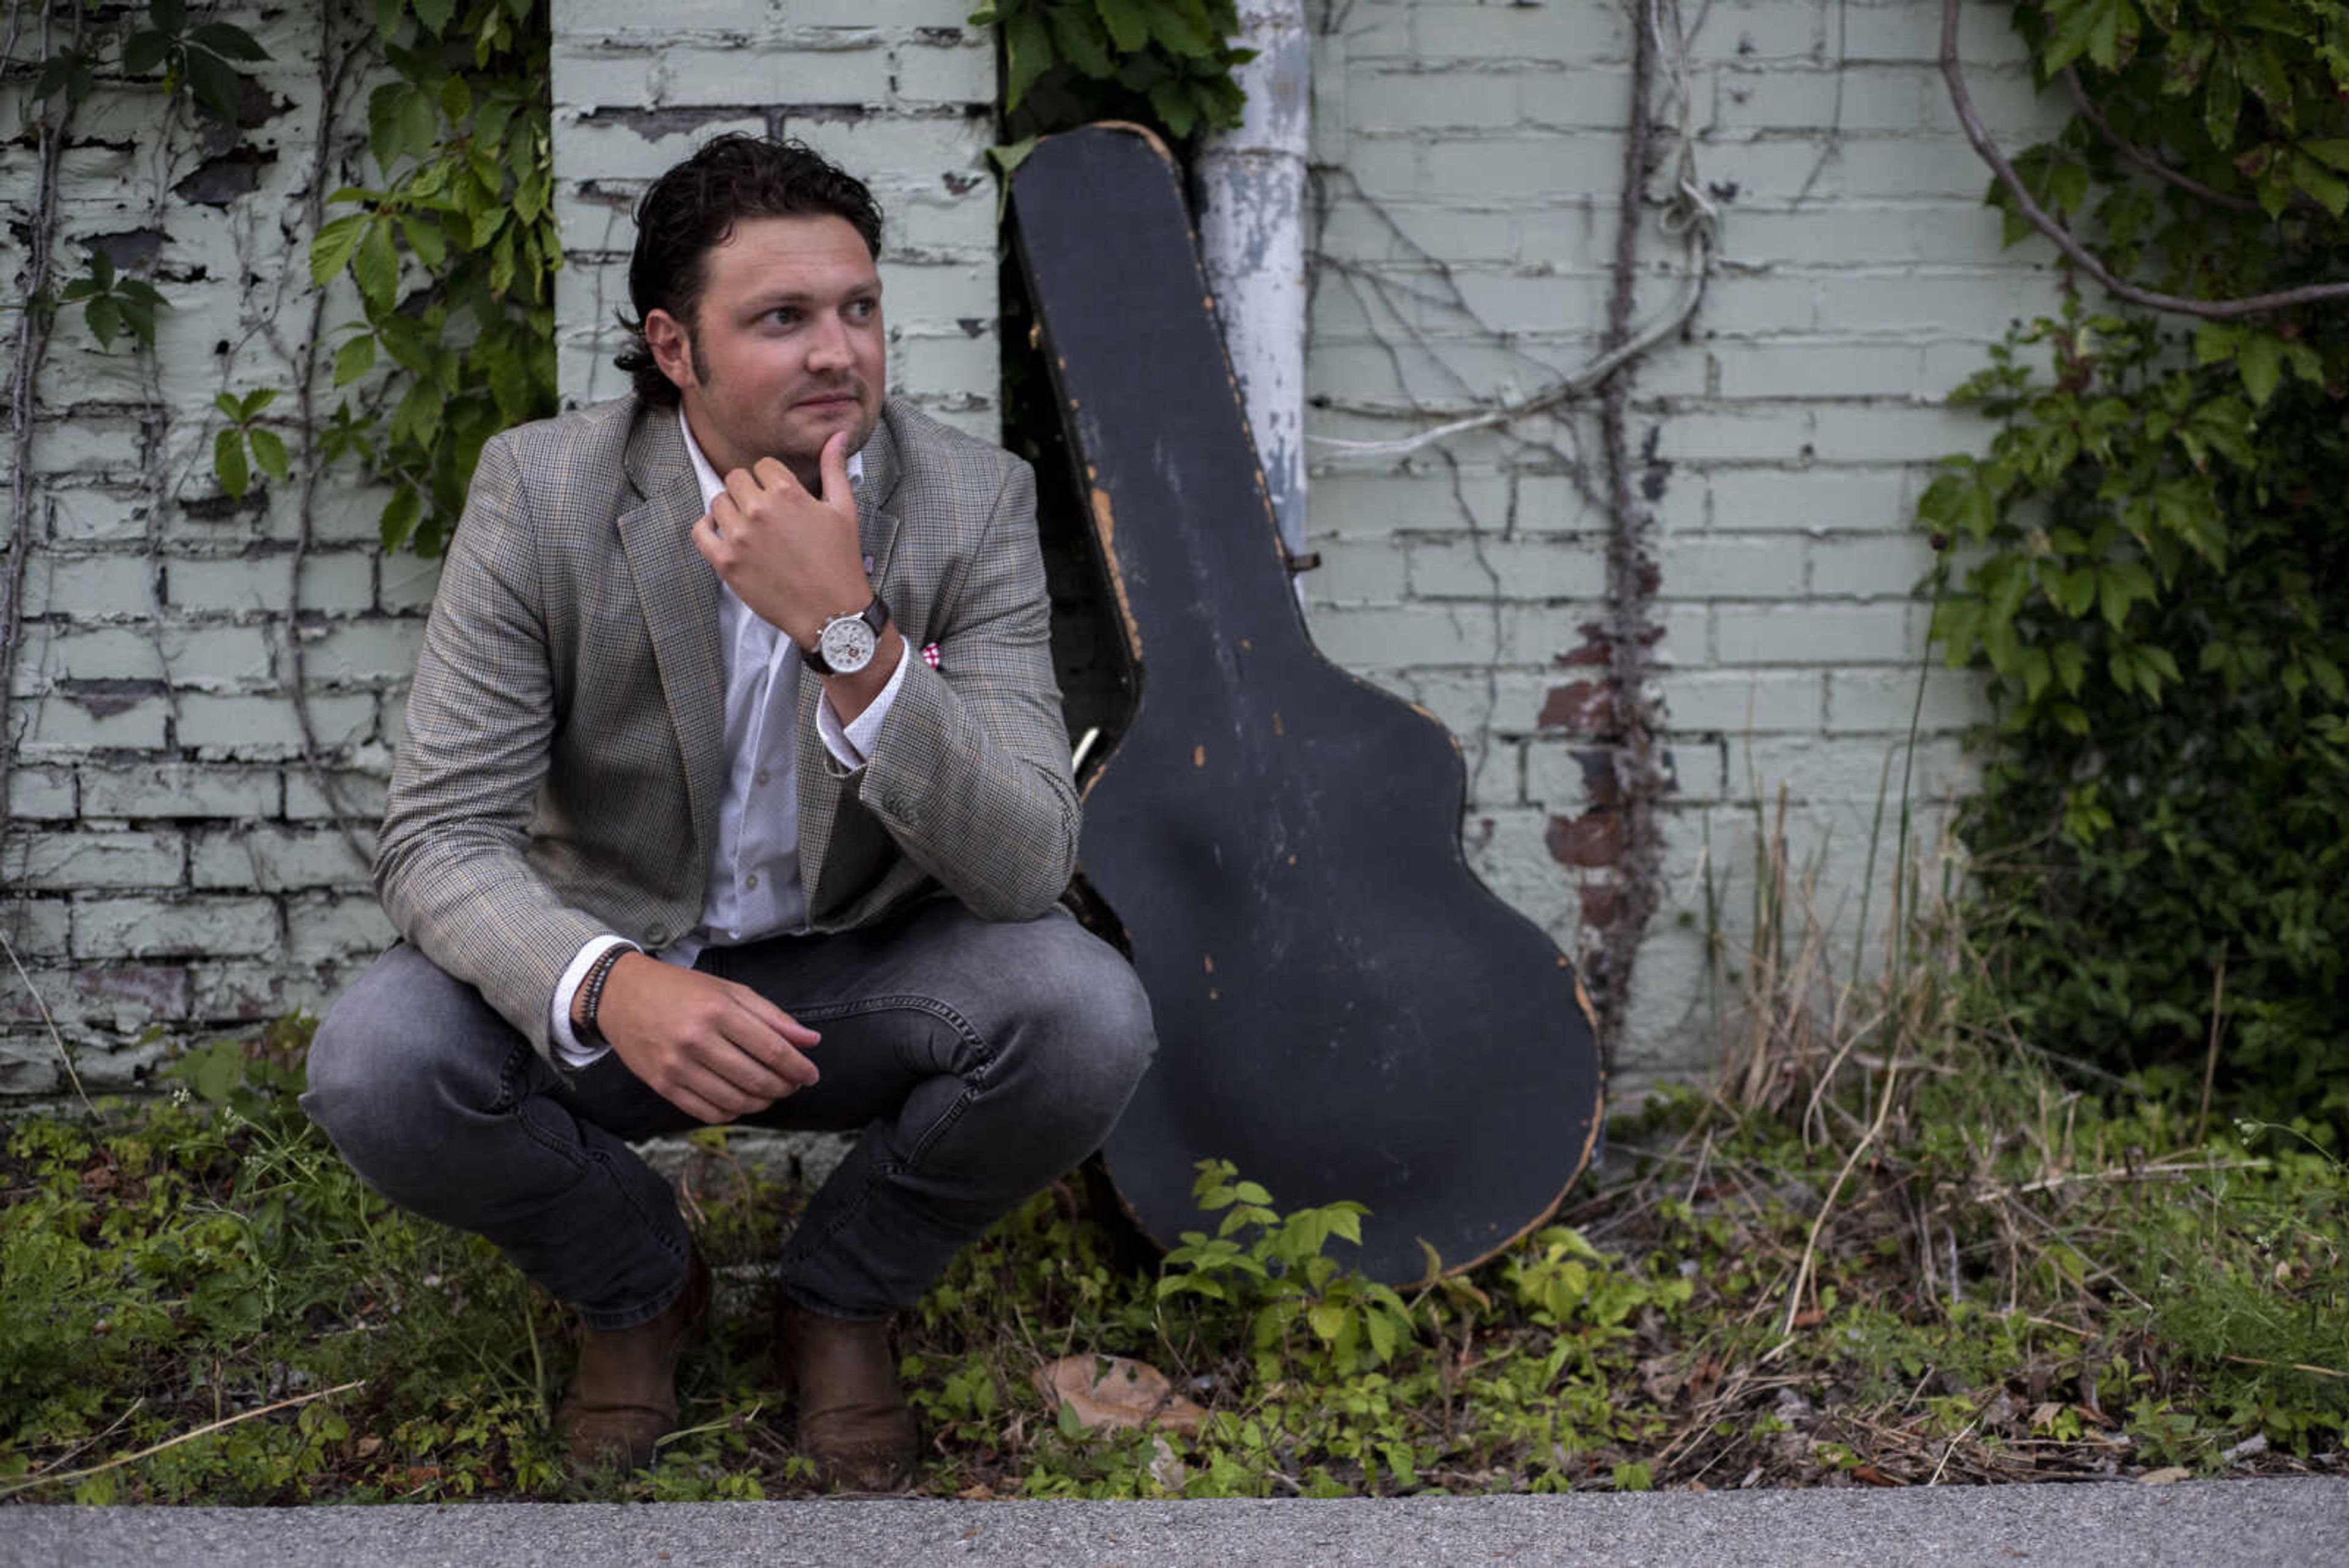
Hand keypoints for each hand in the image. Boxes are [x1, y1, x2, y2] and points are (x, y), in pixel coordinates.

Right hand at [591, 952, 820, 1122]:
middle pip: (756, 1079)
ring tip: (769, 1092)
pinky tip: (740, 1100)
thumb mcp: (729, 990)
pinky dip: (732, 1112)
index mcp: (718, 1010)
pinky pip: (707, 1113)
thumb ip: (772, 1016)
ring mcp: (677, 1066)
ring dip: (761, 1102)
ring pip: (734, 1100)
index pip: (772, 1050)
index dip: (799, 1068)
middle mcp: (697, 1040)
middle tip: (793, 1084)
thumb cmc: (680, 990)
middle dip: (784, 1087)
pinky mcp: (662, 1085)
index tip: (811, 1075)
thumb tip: (811, 1040)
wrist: (621, 995)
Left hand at [691, 430, 869, 647]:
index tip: (780, 495)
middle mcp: (758, 510)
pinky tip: (723, 534)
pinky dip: (707, 528)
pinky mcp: (726, 562)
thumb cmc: (840, 561)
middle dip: (750, 490)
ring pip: (718, 502)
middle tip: (766, 512)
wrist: (831, 612)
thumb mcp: (844, 510)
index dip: (772, 478)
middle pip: (736, 479)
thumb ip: (834, 468)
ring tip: (750, 526)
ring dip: (731, 510)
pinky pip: (700, 531)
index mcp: (787, 492)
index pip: (763, 465)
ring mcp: (739, 537)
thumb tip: (837, 435)